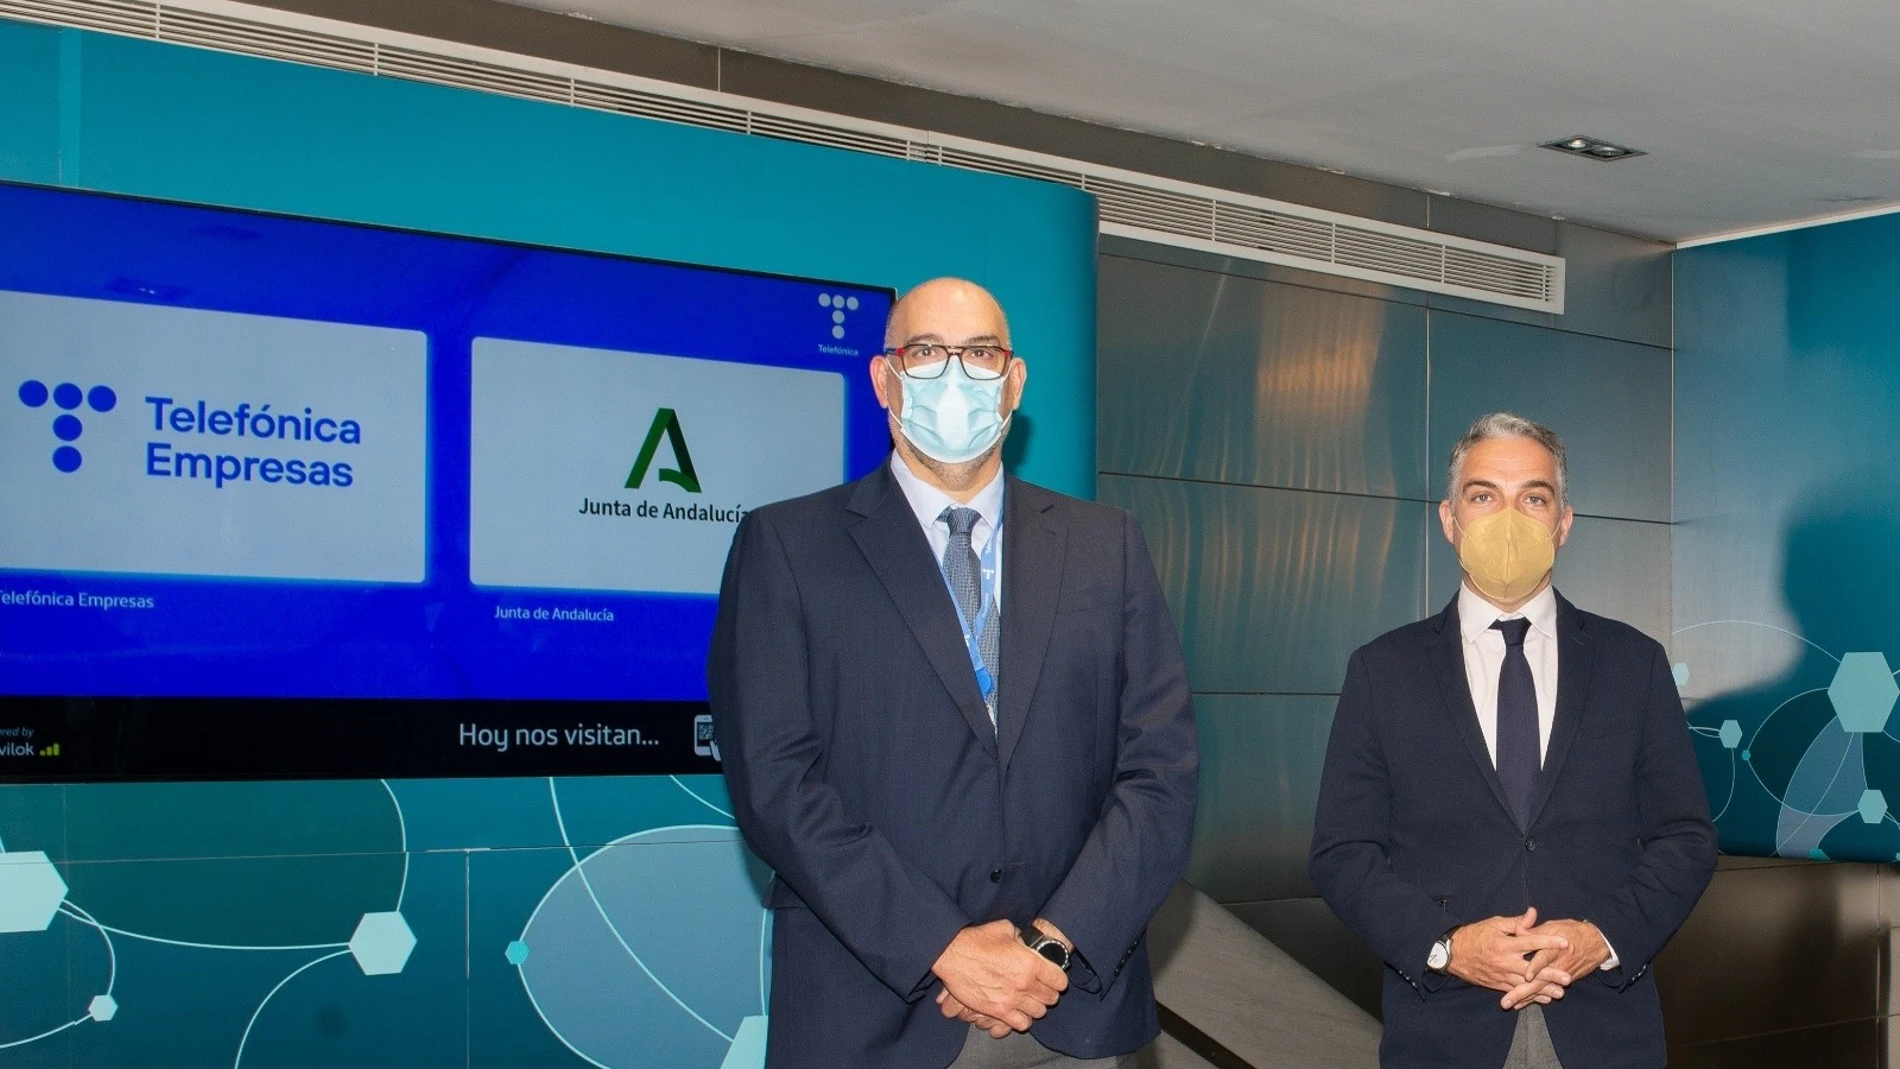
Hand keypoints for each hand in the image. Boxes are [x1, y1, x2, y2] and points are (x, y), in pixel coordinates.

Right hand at [931, 920, 1067, 1031]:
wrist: (952, 955)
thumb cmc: (976, 940)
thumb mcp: (1004, 929)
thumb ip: (1021, 937)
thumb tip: (1026, 941)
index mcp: (1030, 962)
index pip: (1060, 980)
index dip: (1058, 979)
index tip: (1053, 978)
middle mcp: (1025, 983)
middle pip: (1051, 998)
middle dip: (1047, 993)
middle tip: (1040, 989)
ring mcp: (1012, 1000)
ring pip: (1038, 1013)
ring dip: (1035, 1007)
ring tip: (1028, 1001)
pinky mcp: (998, 1011)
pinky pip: (1021, 1024)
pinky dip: (1022, 1020)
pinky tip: (1017, 1012)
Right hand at [1443, 907, 1572, 1009]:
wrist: (1452, 954)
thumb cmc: (1474, 935)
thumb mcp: (1494, 924)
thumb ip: (1516, 922)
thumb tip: (1533, 914)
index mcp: (1504, 943)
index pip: (1531, 942)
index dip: (1548, 942)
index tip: (1565, 943)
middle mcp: (1504, 961)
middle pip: (1531, 969)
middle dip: (1550, 974)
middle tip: (1567, 977)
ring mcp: (1500, 975)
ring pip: (1525, 985)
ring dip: (1543, 990)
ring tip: (1559, 993)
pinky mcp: (1497, 985)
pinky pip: (1515, 992)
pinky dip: (1530, 997)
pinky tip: (1543, 999)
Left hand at [1518, 917, 1610, 997]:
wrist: (1595, 943)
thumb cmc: (1571, 932)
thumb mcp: (1554, 927)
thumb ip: (1534, 930)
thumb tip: (1517, 930)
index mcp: (1554, 948)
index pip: (1544, 958)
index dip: (1536, 967)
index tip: (1527, 976)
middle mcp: (1556, 965)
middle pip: (1539, 981)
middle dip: (1522, 991)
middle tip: (1506, 1001)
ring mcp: (1559, 976)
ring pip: (1541, 989)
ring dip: (1525, 998)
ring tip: (1510, 1005)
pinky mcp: (1560, 982)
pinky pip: (1545, 992)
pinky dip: (1533, 998)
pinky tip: (1520, 1004)